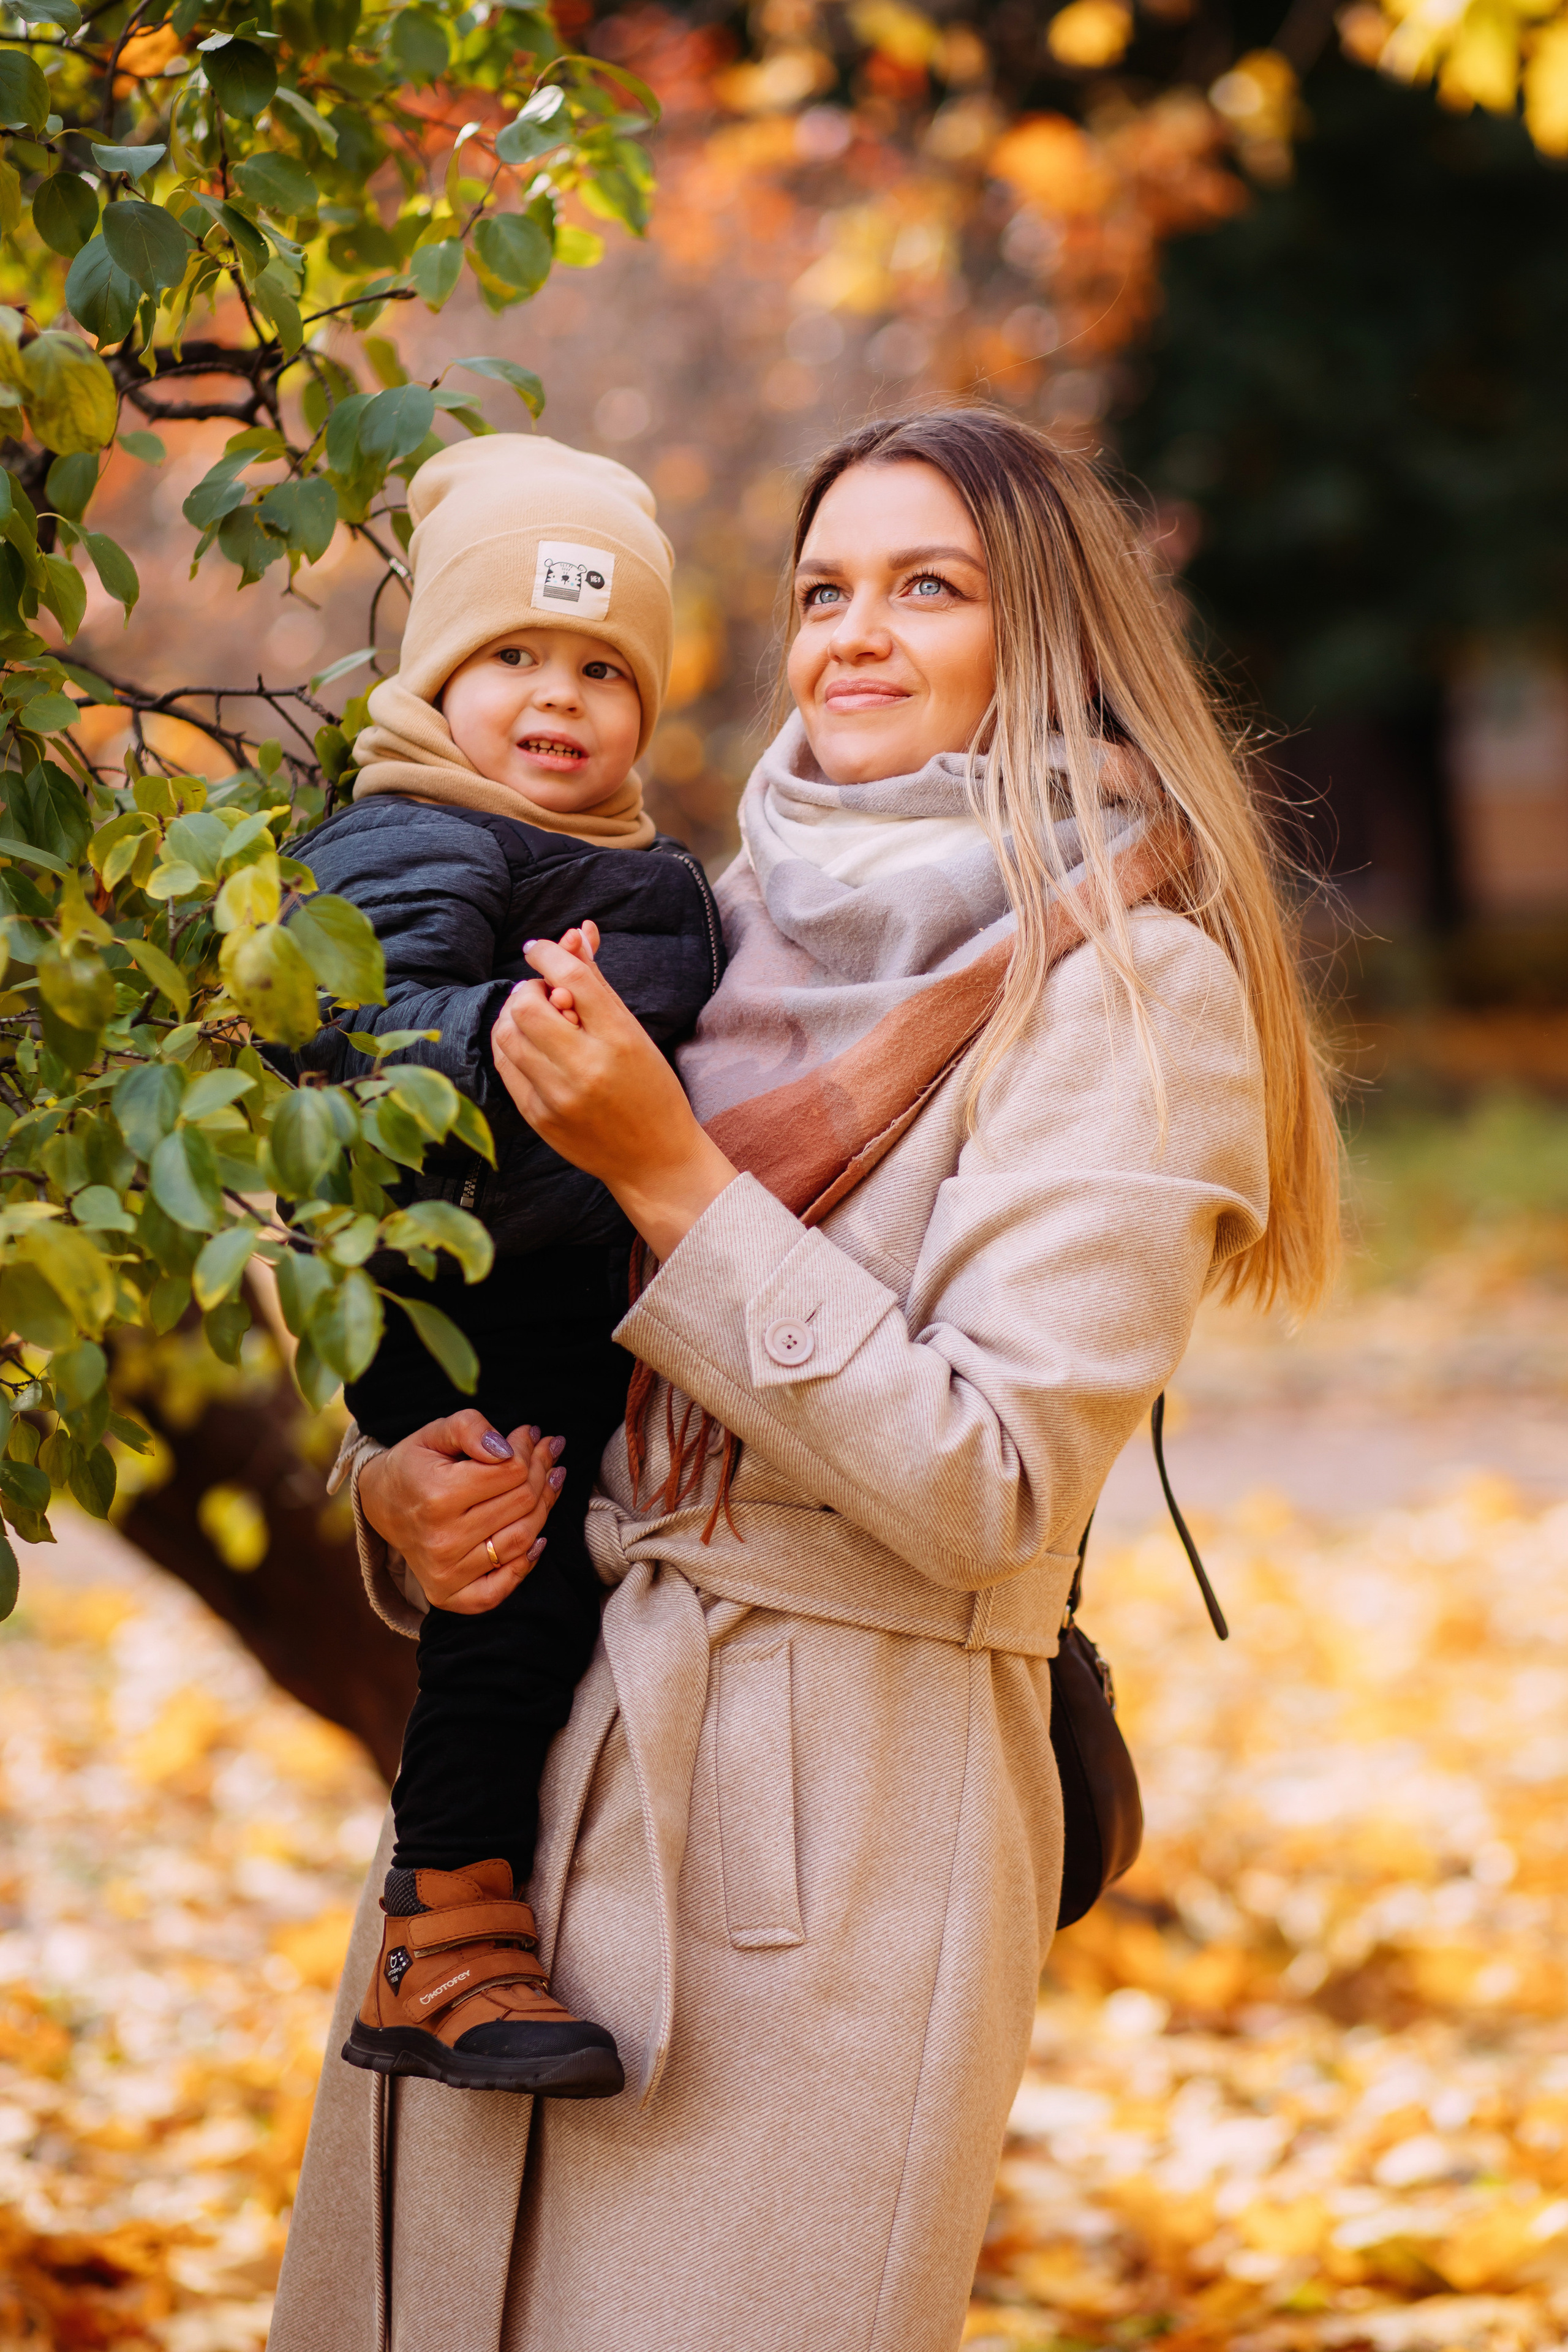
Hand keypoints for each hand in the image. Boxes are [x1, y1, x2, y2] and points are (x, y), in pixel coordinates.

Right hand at [357, 1410, 566, 1615]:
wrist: (380, 1503)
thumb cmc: (414, 1465)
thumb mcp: (435, 1432)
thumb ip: (470, 1428)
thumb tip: (506, 1449)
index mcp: (438, 1497)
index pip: (511, 1471)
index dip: (528, 1449)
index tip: (531, 1435)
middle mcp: (442, 1540)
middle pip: (522, 1503)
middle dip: (541, 1472)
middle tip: (548, 1452)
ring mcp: (446, 1572)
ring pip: (523, 1539)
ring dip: (545, 1507)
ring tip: (551, 1480)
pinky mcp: (449, 1595)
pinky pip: (503, 1587)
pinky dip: (526, 1563)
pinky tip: (537, 1537)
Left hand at [490, 933, 736, 1262]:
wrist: (655, 1160)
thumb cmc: (651, 1090)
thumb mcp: (633, 1033)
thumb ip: (598, 985)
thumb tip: (575, 933)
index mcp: (621, 1040)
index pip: (572, 979)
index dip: (547, 954)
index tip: (538, 948)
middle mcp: (587, 1067)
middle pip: (527, 1006)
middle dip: (527, 990)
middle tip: (541, 994)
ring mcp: (558, 1096)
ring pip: (506, 1034)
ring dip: (513, 1015)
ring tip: (534, 1019)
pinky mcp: (538, 1117)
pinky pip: (505, 1065)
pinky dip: (510, 1045)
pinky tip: (528, 1045)